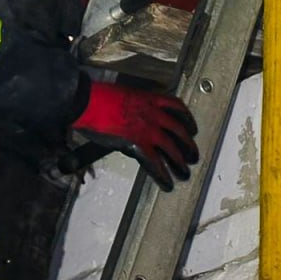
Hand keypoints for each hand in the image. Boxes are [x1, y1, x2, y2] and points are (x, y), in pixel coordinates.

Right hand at [72, 81, 198, 190]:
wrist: (88, 101)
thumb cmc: (98, 97)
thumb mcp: (123, 95)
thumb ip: (134, 106)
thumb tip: (133, 116)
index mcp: (150, 99)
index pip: (177, 108)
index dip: (187, 120)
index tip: (192, 128)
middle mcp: (154, 114)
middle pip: (180, 131)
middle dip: (188, 145)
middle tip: (193, 155)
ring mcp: (148, 129)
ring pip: (172, 149)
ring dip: (180, 163)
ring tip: (184, 173)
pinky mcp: (138, 144)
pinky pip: (155, 163)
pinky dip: (163, 175)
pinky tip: (167, 183)